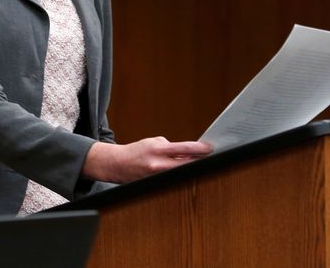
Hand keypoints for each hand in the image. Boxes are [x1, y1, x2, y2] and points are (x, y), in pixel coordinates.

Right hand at [82, 137, 212, 183]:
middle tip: (211, 159)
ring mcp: (157, 178)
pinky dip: (179, 178)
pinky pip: (172, 182)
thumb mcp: (153, 143)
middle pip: (186, 165)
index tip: (210, 148)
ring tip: (200, 167)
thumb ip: (170, 148)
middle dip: (199, 162)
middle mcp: (158, 165)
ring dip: (190, 171)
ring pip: (180, 175)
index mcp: (158, 150)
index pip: (183, 149)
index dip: (199, 149)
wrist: (118, 164)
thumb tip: (188, 154)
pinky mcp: (155, 186)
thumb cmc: (138, 151)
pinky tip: (185, 176)